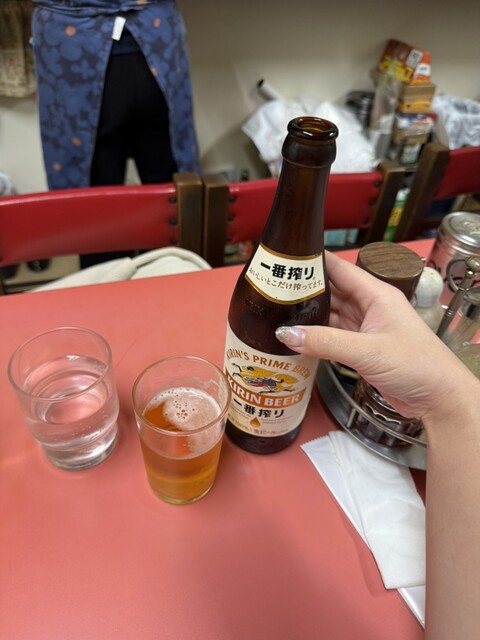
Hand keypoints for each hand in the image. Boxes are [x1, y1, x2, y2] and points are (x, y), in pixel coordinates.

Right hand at [276, 251, 476, 423]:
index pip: (341, 270)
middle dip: (307, 289)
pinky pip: (335, 335)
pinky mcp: (364, 348)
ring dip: (311, 314)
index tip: (289, 258)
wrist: (439, 398)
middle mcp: (371, 307)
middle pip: (333, 291)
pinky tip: (298, 336)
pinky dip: (317, 336)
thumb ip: (325, 341)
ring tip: (279, 310)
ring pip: (333, 314)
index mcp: (377, 295)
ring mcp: (367, 328)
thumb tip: (286, 333)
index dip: (316, 262)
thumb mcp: (366, 351)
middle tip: (274, 288)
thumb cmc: (417, 365)